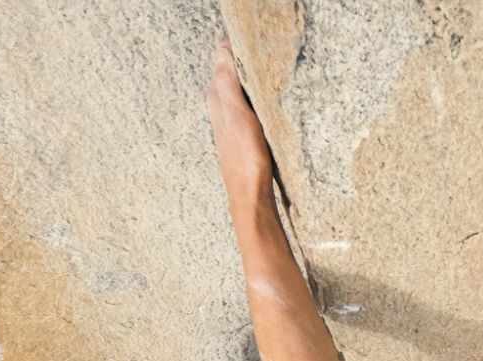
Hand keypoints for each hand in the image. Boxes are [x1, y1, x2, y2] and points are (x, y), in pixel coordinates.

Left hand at [205, 37, 275, 202]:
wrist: (251, 196)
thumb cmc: (245, 159)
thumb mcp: (237, 116)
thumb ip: (228, 85)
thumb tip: (223, 53)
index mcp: (217, 100)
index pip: (222, 61)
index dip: (234, 48)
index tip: (249, 42)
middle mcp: (221, 109)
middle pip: (228, 73)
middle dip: (241, 60)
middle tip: (259, 52)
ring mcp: (231, 122)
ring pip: (237, 89)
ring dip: (248, 78)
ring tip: (264, 70)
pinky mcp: (242, 134)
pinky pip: (246, 105)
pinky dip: (254, 97)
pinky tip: (265, 101)